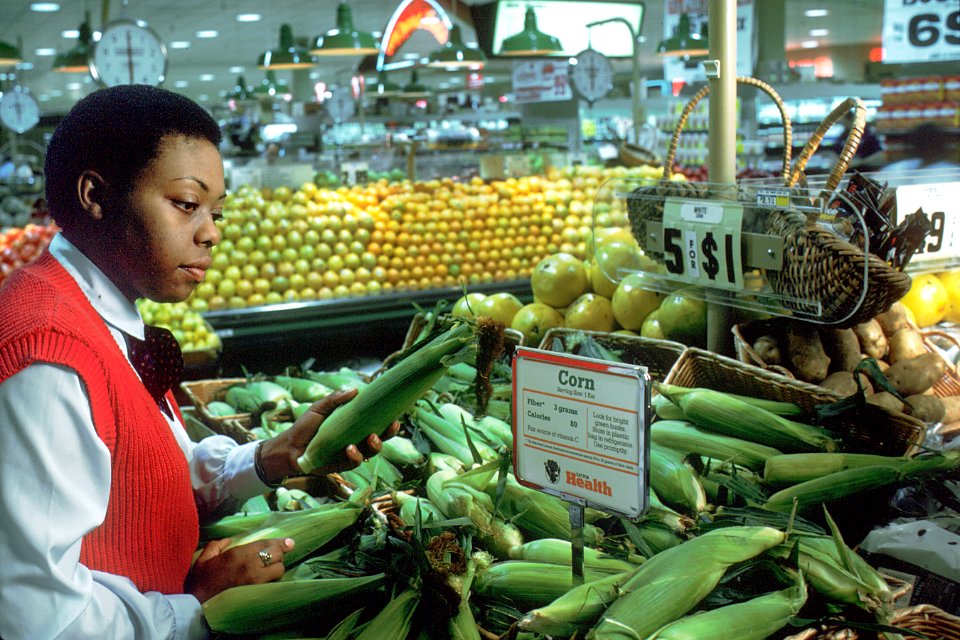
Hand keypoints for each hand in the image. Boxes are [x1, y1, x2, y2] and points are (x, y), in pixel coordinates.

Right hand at [185, 537, 292, 603]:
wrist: (200, 605)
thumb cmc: (201, 581)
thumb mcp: (203, 559)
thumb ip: (216, 545)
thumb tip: (227, 540)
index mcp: (238, 554)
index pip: (266, 544)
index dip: (279, 543)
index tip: (289, 542)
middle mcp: (250, 565)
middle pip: (276, 555)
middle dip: (278, 553)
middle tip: (276, 555)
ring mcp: (255, 580)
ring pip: (278, 569)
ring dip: (277, 567)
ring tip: (271, 568)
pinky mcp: (257, 591)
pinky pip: (273, 582)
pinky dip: (274, 578)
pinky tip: (269, 578)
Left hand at [258, 388, 399, 482]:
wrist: (288, 447)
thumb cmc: (304, 426)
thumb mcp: (319, 408)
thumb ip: (335, 399)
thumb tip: (355, 389)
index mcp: (353, 426)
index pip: (375, 423)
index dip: (388, 421)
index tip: (395, 416)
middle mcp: (355, 440)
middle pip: (379, 439)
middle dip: (388, 434)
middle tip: (390, 427)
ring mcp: (349, 453)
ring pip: (370, 452)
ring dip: (375, 446)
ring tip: (371, 438)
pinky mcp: (341, 465)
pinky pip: (354, 462)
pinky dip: (356, 456)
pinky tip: (350, 448)